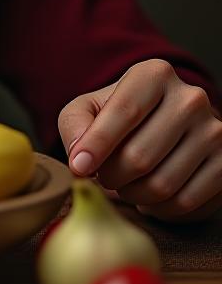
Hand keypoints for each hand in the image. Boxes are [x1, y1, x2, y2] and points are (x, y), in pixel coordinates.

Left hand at [58, 59, 221, 221]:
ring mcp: (214, 131)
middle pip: (141, 156)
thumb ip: (75, 124)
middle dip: (111, 176)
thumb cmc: (117, 116)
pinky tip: (147, 198)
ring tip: (123, 185)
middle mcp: (190, 98)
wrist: (163, 124)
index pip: (125, 111)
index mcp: (154, 74)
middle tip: (102, 178)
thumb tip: (79, 157)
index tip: (79, 168)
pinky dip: (159, 208)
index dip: (98, 144)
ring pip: (163, 184)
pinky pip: (186, 202)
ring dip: (133, 195)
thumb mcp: (87, 108)